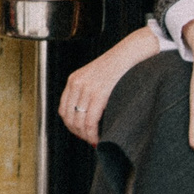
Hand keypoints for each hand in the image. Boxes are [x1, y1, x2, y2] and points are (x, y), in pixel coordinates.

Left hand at [59, 29, 159, 144]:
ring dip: (86, 135)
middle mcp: (77, 84)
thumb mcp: (95, 77)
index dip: (70, 125)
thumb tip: (86, 115)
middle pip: (69, 117)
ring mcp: (87, 89)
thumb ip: (87, 92)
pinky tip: (98, 137)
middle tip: (89, 139)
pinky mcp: (99, 94)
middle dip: (78, 132)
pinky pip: (90, 121)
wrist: (130, 53)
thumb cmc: (117, 67)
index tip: (79, 132)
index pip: (63, 109)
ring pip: (79, 122)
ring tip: (95, 140)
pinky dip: (93, 133)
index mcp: (74, 80)